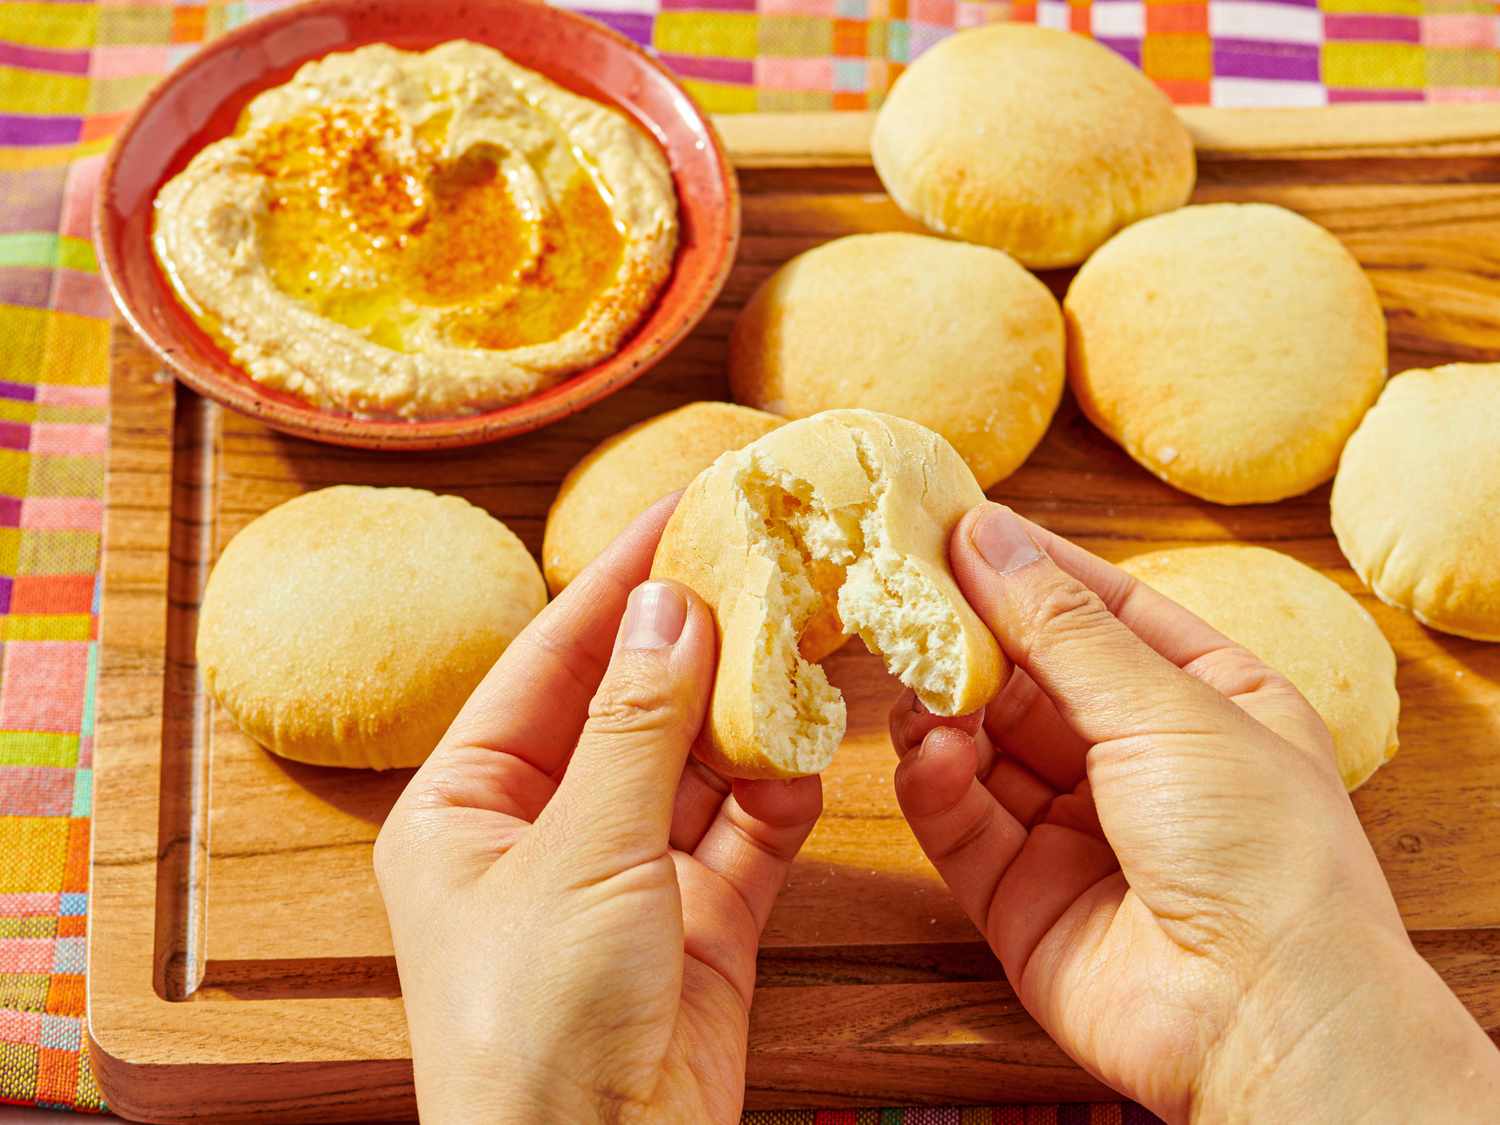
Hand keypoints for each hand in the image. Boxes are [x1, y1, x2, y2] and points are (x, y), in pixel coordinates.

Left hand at [375, 497, 821, 1124]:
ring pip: (694, 766)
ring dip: (745, 716)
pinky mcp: (694, 928)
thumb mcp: (580, 853)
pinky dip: (772, 801)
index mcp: (467, 803)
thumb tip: (671, 603)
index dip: (618, 578)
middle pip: (630, 704)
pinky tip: (801, 764)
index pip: (551, 656)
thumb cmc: (531, 1027)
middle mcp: (540, 831)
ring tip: (803, 645)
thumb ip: (634, 724)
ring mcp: (622, 879)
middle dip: (697, 641)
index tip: (685, 505)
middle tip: (768, 560)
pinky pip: (740, 839)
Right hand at [890, 503, 1499, 1122]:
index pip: (1102, 610)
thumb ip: (1062, 628)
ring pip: (982, 746)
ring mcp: (1076, 829)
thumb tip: (987, 536)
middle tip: (900, 594)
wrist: (1265, 1020)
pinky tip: (930, 757)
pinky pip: (960, 820)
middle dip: (970, 639)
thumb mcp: (1167, 709)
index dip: (1030, 567)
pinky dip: (934, 785)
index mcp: (1205, 699)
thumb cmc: (1260, 851)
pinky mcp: (1021, 893)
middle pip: (1030, 676)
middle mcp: (1138, 759)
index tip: (955, 524)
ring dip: (944, 712)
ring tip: (917, 684)